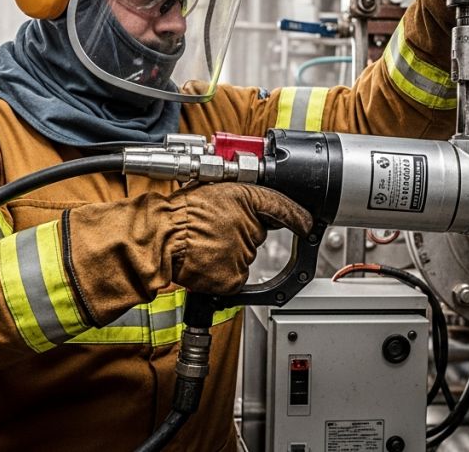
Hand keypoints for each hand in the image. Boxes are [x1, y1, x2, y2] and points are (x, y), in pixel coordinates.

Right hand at [166, 183, 312, 294]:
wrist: (160, 236)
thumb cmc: (179, 213)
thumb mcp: (212, 189)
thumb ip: (237, 199)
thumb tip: (252, 207)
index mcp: (246, 199)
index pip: (282, 207)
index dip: (297, 217)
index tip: (308, 224)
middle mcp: (250, 226)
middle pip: (255, 236)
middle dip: (238, 234)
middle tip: (211, 230)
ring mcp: (244, 253)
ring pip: (244, 257)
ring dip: (227, 254)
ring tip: (202, 244)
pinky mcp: (235, 277)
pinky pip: (235, 278)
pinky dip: (222, 274)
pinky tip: (205, 261)